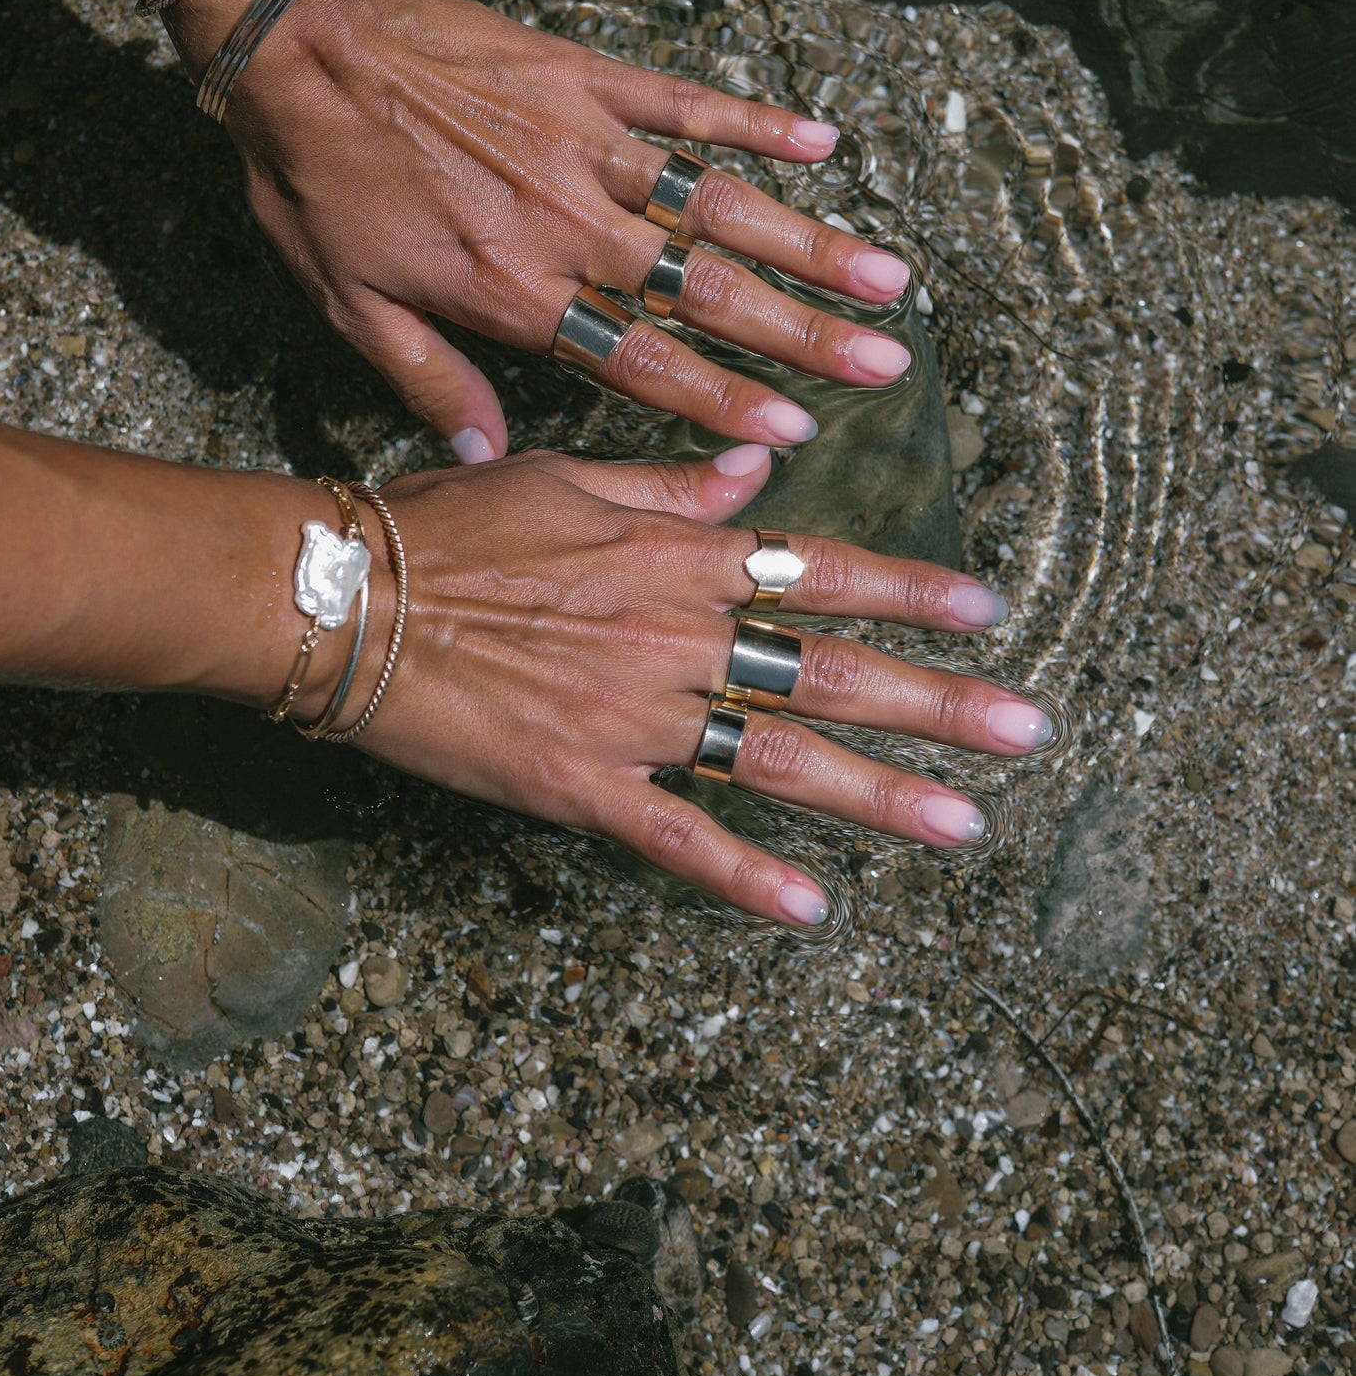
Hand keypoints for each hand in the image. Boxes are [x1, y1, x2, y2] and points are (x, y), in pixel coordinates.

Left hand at [221, 0, 913, 457]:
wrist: (299, 42)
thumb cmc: (315, 182)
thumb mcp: (348, 305)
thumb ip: (431, 382)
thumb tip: (493, 456)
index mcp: (516, 293)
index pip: (641, 361)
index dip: (722, 400)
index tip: (797, 433)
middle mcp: (571, 226)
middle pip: (707, 291)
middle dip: (803, 334)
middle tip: (886, 363)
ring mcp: (589, 146)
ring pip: (717, 205)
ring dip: (808, 242)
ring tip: (887, 277)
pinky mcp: (589, 77)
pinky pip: (688, 102)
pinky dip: (757, 121)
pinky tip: (823, 142)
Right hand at [356, 445, 1045, 922]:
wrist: (347, 596)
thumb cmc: (450, 525)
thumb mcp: (568, 478)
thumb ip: (674, 485)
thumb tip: (760, 465)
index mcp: (679, 556)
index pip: (821, 570)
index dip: (911, 591)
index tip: (988, 610)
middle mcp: (677, 636)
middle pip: (828, 673)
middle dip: (937, 704)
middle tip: (1028, 731)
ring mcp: (634, 717)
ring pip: (778, 760)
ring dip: (878, 795)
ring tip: (963, 824)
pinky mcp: (579, 785)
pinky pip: (676, 837)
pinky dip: (743, 876)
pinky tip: (810, 909)